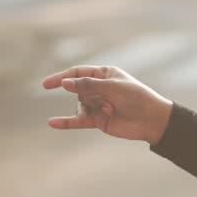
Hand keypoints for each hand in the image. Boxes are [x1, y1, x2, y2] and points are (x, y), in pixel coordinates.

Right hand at [40, 65, 173, 145]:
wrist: (151, 120)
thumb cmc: (137, 98)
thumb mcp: (113, 88)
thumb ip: (88, 85)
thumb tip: (65, 83)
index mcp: (105, 74)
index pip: (77, 73)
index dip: (61, 78)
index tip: (45, 85)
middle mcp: (99, 88)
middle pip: (79, 91)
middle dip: (91, 97)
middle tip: (110, 103)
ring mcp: (98, 104)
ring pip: (80, 105)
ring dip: (91, 110)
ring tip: (110, 111)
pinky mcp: (98, 120)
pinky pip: (78, 121)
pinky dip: (66, 122)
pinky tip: (52, 122)